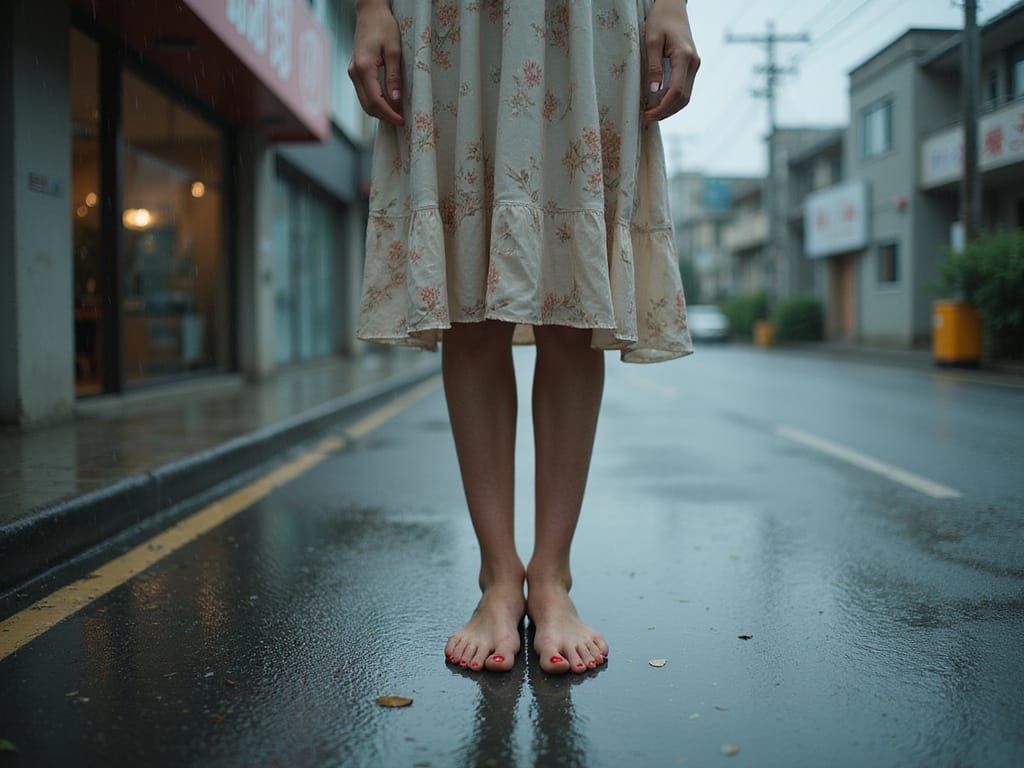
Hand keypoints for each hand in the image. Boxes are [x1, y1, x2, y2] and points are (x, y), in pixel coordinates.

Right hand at [348, 0, 404, 125]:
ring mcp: (353, 72)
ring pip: (364, 101)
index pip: (375, 100)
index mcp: (363, 68)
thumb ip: (394, 77)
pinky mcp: (355, 71)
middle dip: (384, 116)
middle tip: (401, 120)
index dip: (389, 114)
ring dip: (380, 111)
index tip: (402, 120)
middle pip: (367, 105)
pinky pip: (364, 93)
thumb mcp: (394, 51)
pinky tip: (388, 103)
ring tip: (396, 114)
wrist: (370, 13)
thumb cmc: (384, 26)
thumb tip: (395, 100)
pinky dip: (375, 102)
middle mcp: (354, 72)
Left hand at [642, 0, 699, 123]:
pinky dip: (673, 100)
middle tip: (647, 117)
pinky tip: (660, 104)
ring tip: (652, 114)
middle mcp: (694, 64)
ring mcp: (694, 66)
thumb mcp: (651, 41)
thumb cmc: (660, 20)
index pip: (676, 91)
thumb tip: (654, 91)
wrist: (672, 7)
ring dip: (670, 109)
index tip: (647, 114)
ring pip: (686, 96)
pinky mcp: (691, 67)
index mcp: (684, 57)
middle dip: (666, 112)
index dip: (662, 108)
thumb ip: (653, 67)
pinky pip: (684, 89)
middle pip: (683, 98)